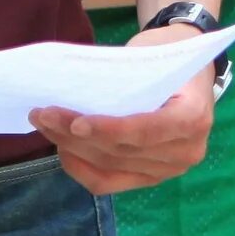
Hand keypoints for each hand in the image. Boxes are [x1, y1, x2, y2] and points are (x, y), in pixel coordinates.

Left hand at [32, 23, 217, 195]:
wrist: (186, 70)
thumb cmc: (165, 54)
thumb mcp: (150, 54)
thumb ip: (122, 77)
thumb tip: (71, 90)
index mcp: (193, 117)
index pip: (146, 131)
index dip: (109, 130)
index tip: (76, 123)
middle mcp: (186, 152)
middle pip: (121, 152)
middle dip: (75, 135)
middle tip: (41, 114)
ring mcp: (168, 169)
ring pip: (110, 166)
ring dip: (72, 147)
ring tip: (44, 125)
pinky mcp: (149, 176)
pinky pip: (109, 182)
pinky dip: (81, 167)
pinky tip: (62, 148)